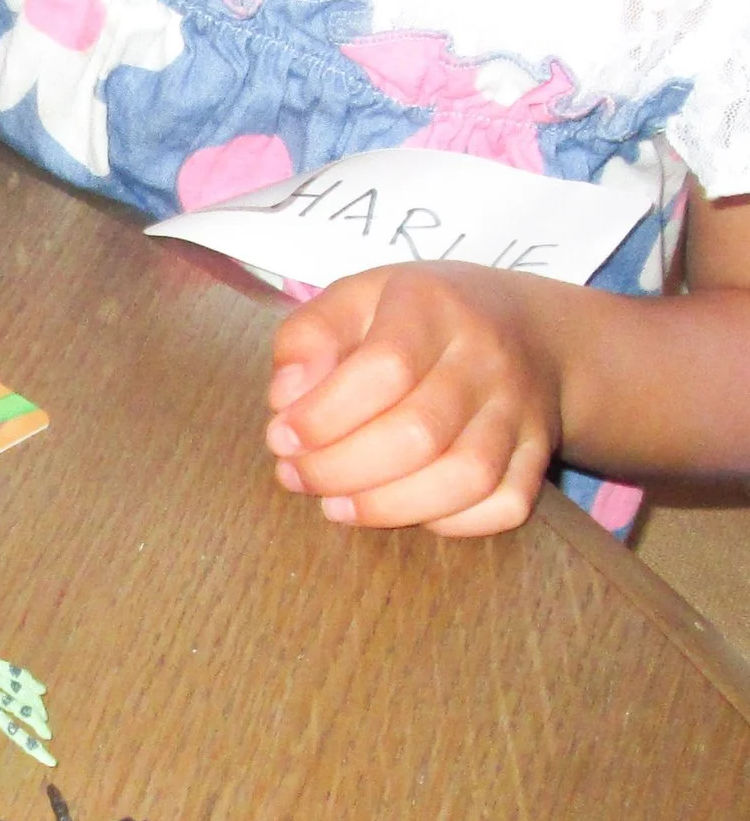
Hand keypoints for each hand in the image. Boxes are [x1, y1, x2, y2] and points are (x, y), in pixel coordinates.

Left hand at [264, 264, 566, 535]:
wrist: (525, 329)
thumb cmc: (413, 318)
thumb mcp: (354, 298)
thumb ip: (308, 338)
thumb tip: (287, 398)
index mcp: (432, 305)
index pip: (384, 368)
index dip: (324, 415)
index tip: (281, 438)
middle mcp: (487, 355)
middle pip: (418, 433)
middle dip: (340, 469)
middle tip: (295, 477)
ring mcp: (521, 408)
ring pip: (465, 477)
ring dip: (388, 506)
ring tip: (335, 505)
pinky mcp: (539, 452)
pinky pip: (504, 504)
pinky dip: (451, 522)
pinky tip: (403, 509)